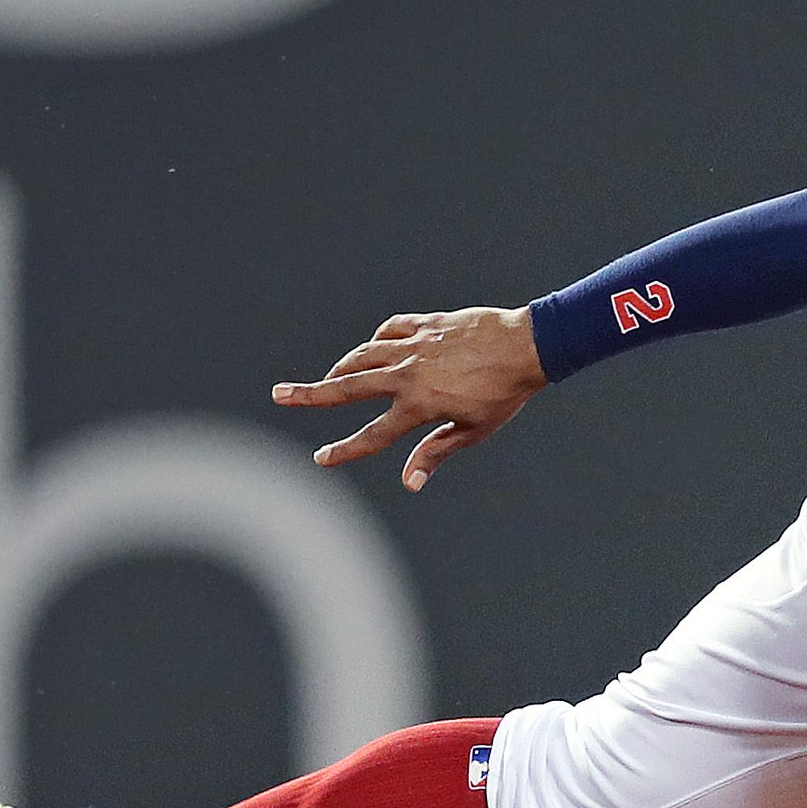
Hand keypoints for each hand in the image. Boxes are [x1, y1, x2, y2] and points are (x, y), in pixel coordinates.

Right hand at [273, 306, 546, 490]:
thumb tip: (409, 482)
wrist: (528, 346)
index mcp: (419, 405)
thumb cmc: (505, 394)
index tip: (320, 458)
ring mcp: (414, 346)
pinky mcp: (425, 324)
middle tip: (279, 395)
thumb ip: (436, 452)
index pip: (373, 435)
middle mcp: (408, 374)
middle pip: (347, 386)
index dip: (344, 450)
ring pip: (363, 355)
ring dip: (341, 368)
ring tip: (327, 378)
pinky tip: (373, 348)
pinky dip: (377, 340)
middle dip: (310, 394)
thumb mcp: (474, 430)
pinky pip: (390, 330)